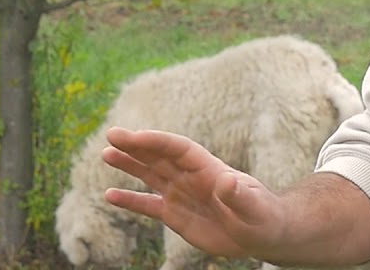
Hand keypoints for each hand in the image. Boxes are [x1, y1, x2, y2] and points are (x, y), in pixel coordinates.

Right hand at [101, 127, 287, 260]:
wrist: (262, 233)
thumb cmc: (263, 217)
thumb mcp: (255, 207)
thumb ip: (240, 195)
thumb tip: (228, 181)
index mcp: (209, 169)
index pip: (179, 149)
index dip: (157, 141)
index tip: (134, 137)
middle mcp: (191, 177)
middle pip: (159, 155)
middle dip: (136, 145)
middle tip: (111, 134)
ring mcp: (182, 193)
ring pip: (150, 173)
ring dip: (129, 163)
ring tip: (106, 153)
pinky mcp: (176, 214)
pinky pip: (148, 204)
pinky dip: (129, 200)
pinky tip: (109, 195)